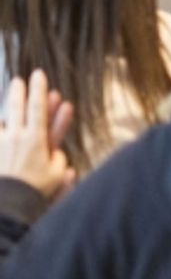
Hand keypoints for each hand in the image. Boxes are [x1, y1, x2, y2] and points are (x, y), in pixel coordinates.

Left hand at [0, 71, 76, 199]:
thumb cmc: (35, 190)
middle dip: (20, 91)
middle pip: (17, 107)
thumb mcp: (56, 175)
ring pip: (3, 118)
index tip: (39, 75)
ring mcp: (1, 143)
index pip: (38, 108)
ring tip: (8, 94)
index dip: (39, 90)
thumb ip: (57, 159)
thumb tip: (56, 152)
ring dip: (7, 105)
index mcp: (36, 140)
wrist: (9, 203)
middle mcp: (17, 137)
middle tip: (19, 80)